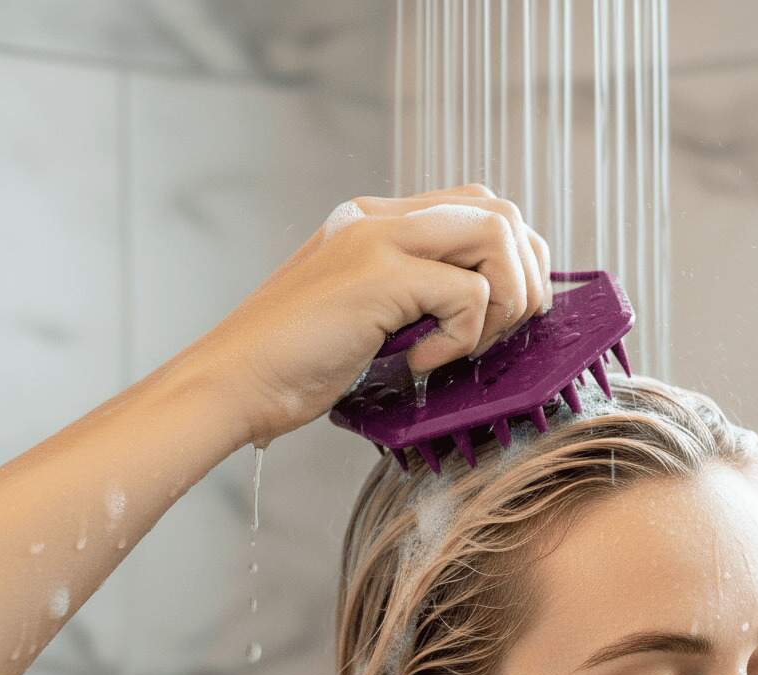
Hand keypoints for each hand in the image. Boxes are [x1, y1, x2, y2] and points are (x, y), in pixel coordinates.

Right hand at [196, 183, 552, 448]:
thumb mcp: (366, 316)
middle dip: (524, 275)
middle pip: (500, 209)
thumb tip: (486, 309)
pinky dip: (462, 338)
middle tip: (501, 332)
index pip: (477, 207)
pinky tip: (419, 362)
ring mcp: (379, 239)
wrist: (232, 384)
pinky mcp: (378, 274)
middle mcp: (381, 217)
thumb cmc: (296, 365)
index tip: (504, 315)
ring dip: (505, 300)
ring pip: (497, 233)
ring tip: (465, 345)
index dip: (514, 259)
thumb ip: (414, 295)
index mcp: (378, 222)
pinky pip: (469, 293)